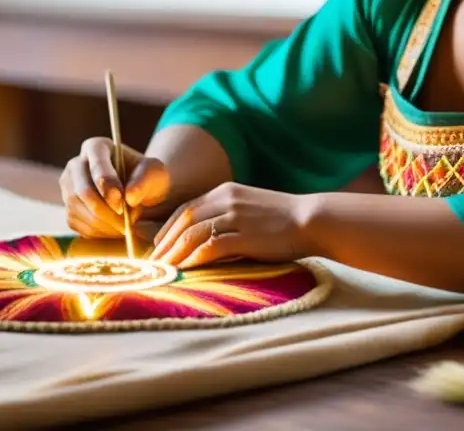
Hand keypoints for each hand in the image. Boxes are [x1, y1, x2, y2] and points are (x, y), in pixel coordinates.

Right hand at [60, 137, 170, 237]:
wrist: (141, 193)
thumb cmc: (147, 178)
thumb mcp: (154, 174)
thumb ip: (144, 181)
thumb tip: (129, 197)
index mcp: (96, 147)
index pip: (96, 163)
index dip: (107, 185)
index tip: (121, 204)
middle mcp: (76, 165)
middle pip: (82, 191)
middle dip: (105, 211)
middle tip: (126, 223)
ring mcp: (69, 188)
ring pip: (78, 211)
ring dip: (104, 224)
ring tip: (126, 224)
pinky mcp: (69, 210)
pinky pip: (78, 225)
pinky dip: (99, 232)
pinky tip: (116, 229)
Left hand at [149, 182, 313, 267]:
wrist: (312, 219)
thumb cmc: (284, 220)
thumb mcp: (250, 210)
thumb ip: (227, 217)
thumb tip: (204, 239)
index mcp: (226, 191)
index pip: (186, 209)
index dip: (167, 229)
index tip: (157, 247)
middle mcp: (227, 199)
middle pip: (184, 220)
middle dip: (164, 243)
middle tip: (151, 263)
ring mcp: (236, 216)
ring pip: (193, 233)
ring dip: (174, 254)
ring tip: (162, 271)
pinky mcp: (245, 234)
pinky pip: (211, 246)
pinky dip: (194, 259)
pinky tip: (185, 270)